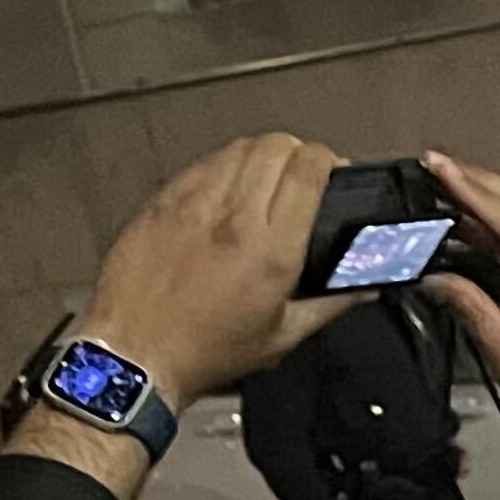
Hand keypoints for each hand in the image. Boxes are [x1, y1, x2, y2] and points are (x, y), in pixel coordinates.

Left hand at [81, 133, 363, 409]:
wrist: (136, 353)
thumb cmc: (203, 351)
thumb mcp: (281, 336)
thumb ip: (330, 304)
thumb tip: (363, 288)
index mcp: (270, 251)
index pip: (307, 171)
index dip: (328, 161)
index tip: (333, 170)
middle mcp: (233, 216)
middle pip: (275, 147)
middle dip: (297, 153)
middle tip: (303, 174)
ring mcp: (194, 202)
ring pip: (238, 148)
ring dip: (261, 155)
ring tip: (266, 180)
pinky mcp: (164, 201)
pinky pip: (203, 164)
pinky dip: (224, 167)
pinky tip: (227, 192)